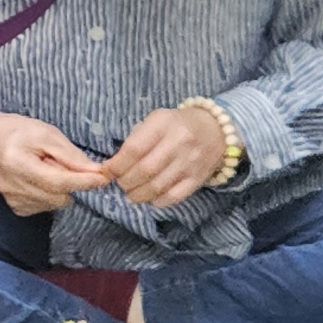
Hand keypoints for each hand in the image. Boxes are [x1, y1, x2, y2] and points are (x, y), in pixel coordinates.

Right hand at [0, 108, 114, 216]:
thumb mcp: (46, 133)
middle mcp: (13, 187)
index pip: (58, 181)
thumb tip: (95, 172)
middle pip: (59, 196)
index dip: (83, 181)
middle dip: (70, 182)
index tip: (103, 178)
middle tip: (60, 163)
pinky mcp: (16, 208)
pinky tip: (40, 180)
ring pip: (55, 203)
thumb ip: (71, 155)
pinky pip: (46, 207)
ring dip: (59, 189)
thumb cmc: (19, 132)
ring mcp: (13, 200)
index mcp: (18, 164)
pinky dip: (50, 195)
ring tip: (47, 170)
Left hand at [100, 101, 234, 210]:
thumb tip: (112, 165)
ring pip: (157, 187)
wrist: (215, 129)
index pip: (134, 149)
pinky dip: (158, 201)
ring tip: (132, 193)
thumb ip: (135, 139)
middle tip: (121, 183)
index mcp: (163, 124)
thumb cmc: (176, 125)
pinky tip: (151, 198)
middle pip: (144, 170)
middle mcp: (178, 143)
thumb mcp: (155, 120)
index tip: (107, 172)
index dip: (116, 165)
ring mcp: (190, 162)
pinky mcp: (198, 178)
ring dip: (138, 195)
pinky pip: (174, 196)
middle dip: (126, 182)